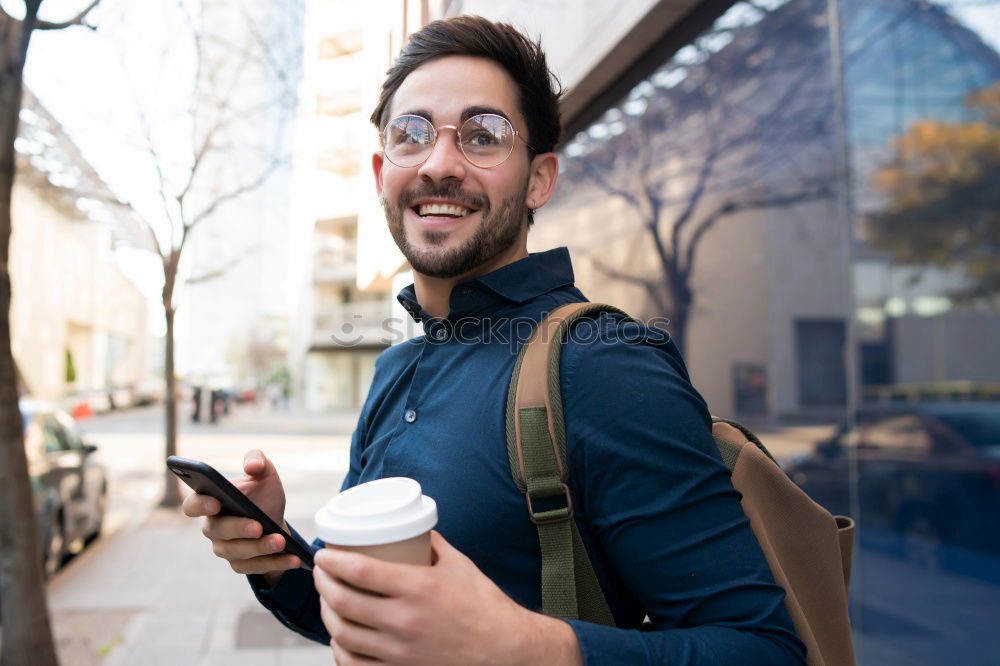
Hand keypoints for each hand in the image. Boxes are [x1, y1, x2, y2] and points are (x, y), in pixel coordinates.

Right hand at [181, 449, 298, 577]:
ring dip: (260, 548)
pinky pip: (255, 567)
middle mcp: (213, 527)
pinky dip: (276, 563)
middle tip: (258, 526)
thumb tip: (252, 465)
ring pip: (237, 553)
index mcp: (211, 501)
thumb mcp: (264, 474)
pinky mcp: (241, 564)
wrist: (275, 518)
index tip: (216, 503)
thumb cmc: (262, 494)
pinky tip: (293, 558)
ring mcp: (225, 548)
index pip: (192, 505)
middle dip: (239, 529)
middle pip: (218, 531)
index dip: (200, 505)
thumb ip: (257, 460)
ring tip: (281, 542)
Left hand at [312, 531, 582, 665]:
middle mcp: (404, 620)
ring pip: (343, 633)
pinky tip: (340, 637)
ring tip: (327, 600)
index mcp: (418, 588)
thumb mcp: (459, 564)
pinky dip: (339, 650)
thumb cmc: (484, 605)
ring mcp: (399, 651)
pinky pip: (354, 665)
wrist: (504, 649)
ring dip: (326, 614)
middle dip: (323, 583)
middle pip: (342, 601)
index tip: (324, 552)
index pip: (359, 570)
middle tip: (321, 572)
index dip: (332, 560)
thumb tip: (408, 526)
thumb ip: (431, 543)